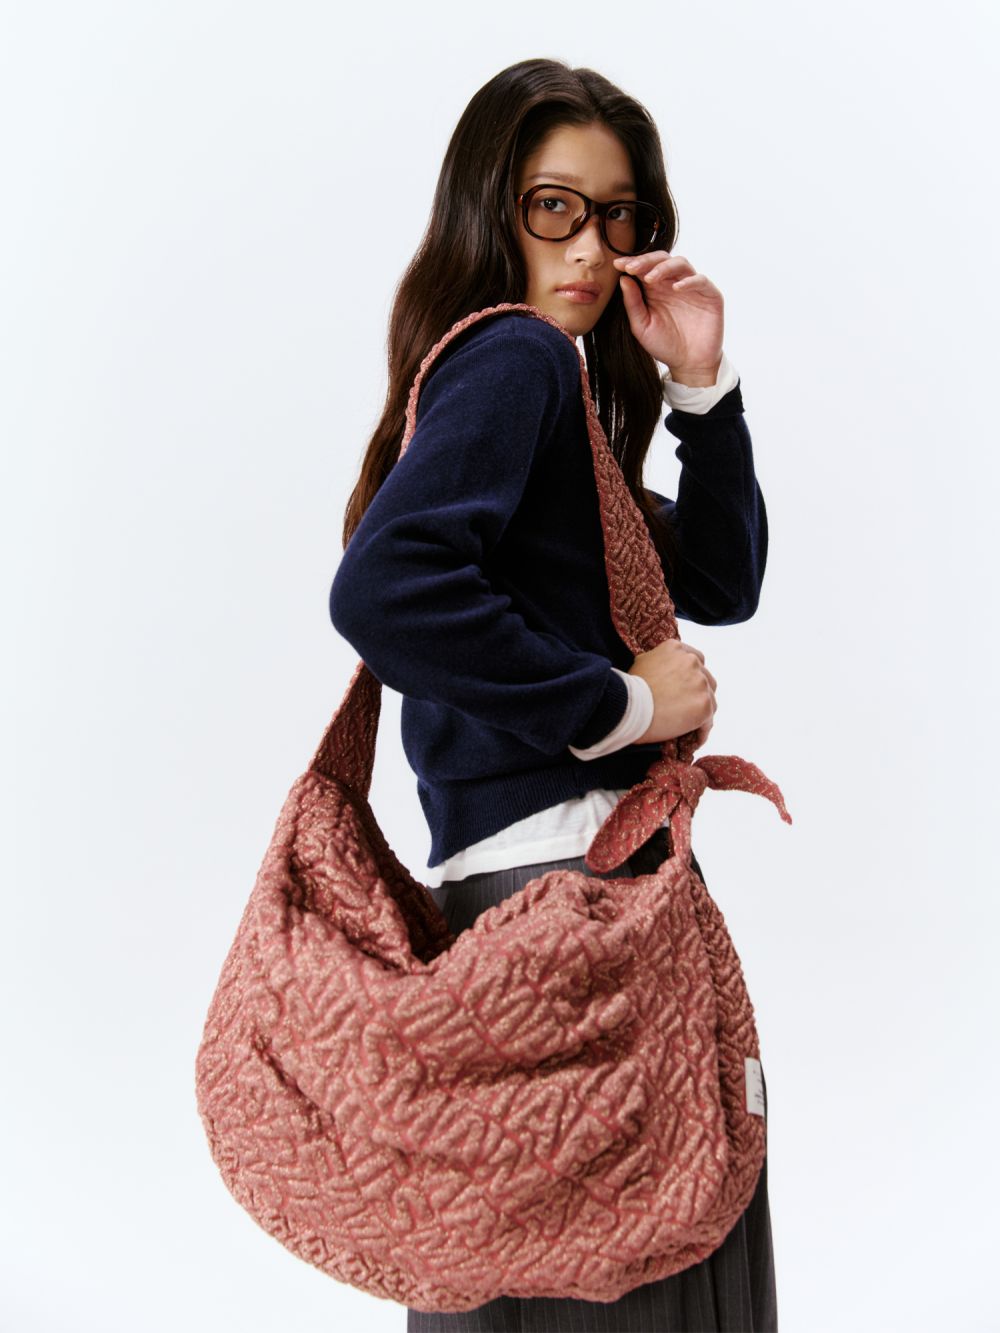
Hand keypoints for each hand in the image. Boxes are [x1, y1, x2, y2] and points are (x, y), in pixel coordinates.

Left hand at [612, 251, 723, 383]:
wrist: (688, 365)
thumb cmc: (664, 345)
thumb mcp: (642, 326)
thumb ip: (632, 304)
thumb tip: (623, 279)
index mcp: (656, 289)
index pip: (644, 268)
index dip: (632, 263)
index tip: (618, 265)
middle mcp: (673, 283)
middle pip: (662, 259)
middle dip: (646, 261)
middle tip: (632, 267)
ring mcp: (692, 287)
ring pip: (681, 263)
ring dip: (664, 267)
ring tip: (650, 278)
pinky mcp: (710, 295)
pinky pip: (701, 280)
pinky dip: (689, 281)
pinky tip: (676, 288)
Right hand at [628, 638, 716, 748]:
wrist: (629, 707)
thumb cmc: (629, 689)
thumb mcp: (641, 662)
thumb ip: (658, 662)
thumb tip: (662, 671)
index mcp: (677, 649)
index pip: (695, 660)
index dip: (691, 676)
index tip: (685, 688)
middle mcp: (692, 662)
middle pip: (706, 680)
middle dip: (698, 693)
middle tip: (686, 709)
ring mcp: (700, 683)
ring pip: (710, 700)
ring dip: (701, 712)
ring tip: (690, 727)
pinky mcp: (704, 705)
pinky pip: (708, 721)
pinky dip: (702, 730)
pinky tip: (693, 738)